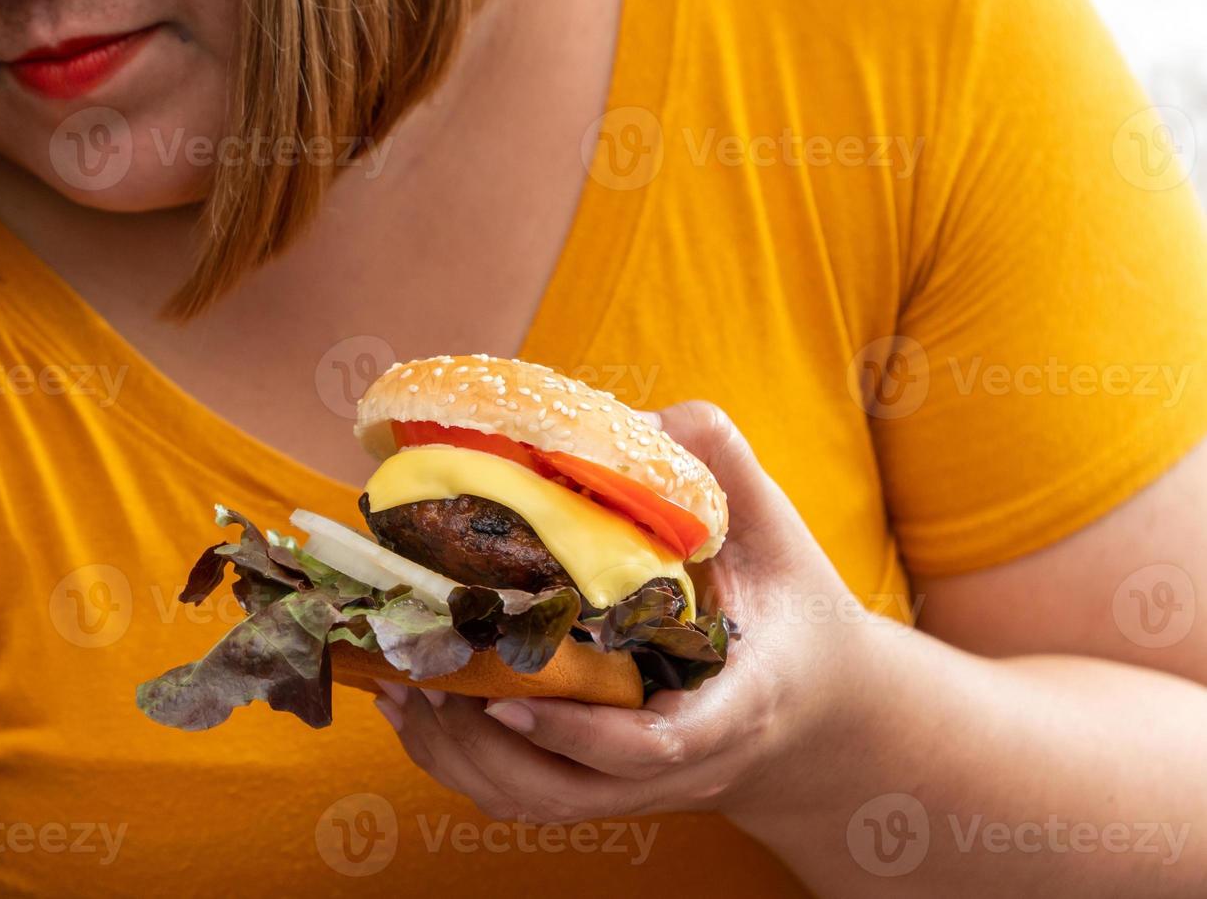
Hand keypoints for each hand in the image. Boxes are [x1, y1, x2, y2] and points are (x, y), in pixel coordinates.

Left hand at [373, 401, 881, 825]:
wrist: (822, 713)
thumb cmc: (794, 617)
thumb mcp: (779, 540)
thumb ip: (724, 472)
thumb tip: (645, 419)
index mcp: (732, 707)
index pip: (654, 747)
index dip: (577, 734)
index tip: (510, 700)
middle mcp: (678, 767)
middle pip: (564, 790)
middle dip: (477, 742)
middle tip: (420, 668)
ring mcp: (634, 790)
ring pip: (529, 801)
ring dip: (452, 753)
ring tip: (399, 681)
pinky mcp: (600, 790)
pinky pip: (518, 797)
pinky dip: (456, 762)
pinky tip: (413, 705)